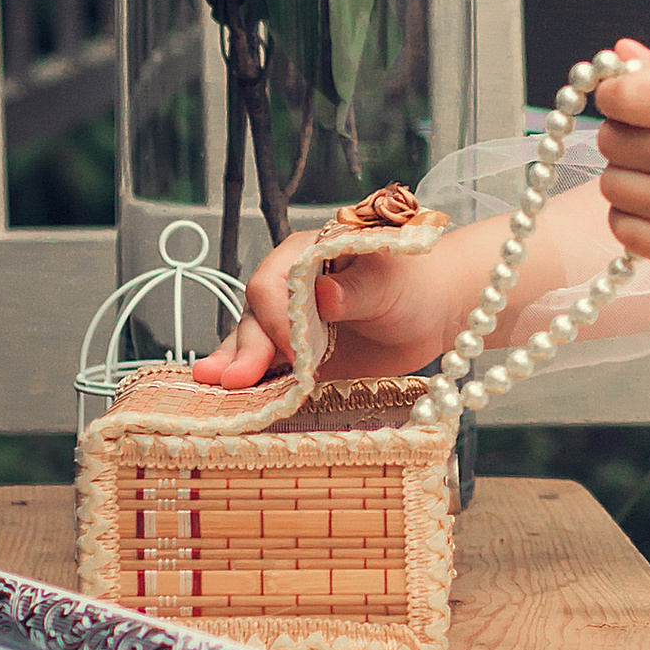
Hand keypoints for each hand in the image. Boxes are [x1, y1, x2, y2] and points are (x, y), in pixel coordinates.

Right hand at [191, 223, 499, 391]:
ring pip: (252, 341)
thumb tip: (323, 294)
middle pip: (256, 315)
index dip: (277, 316)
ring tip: (214, 385)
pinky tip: (225, 395)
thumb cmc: (416, 284)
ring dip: (234, 363)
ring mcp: (290, 323)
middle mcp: (290, 286)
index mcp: (309, 253)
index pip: (273, 280)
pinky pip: (267, 366)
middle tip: (237, 378)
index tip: (295, 348)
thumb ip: (356, 289)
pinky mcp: (296, 355)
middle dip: (247, 347)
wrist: (435, 313)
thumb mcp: (390, 283)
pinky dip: (251, 381)